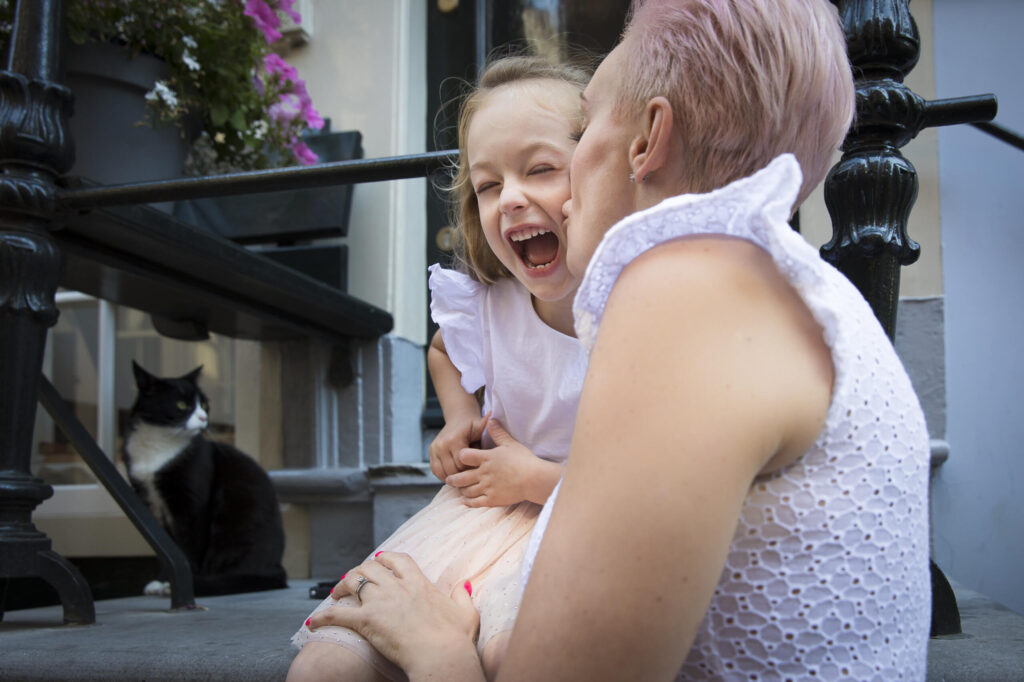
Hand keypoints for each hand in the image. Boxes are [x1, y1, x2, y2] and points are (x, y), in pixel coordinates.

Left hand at [310, 552, 482, 680]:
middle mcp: (397, 587)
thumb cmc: (455, 639)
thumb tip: (462, 585)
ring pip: (353, 582)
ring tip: (335, 594)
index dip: (384, 558)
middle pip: (370, 567)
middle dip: (359, 571)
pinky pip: (338, 614)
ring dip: (341, 586)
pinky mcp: (367, 620)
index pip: (396, 559)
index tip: (378, 561)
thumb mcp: (466, 613)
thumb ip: (462, 597)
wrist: (441, 654)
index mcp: (418, 583)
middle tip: (352, 580)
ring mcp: (381, 602)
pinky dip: (323, 617)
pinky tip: (313, 622)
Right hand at [429, 412, 490, 480]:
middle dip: (463, 476)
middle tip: (473, 476)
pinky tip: (454, 475)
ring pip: (443, 473)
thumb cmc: (472, 425)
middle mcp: (441, 445)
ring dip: (453, 478)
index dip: (471, 470)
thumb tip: (492, 414)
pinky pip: (436, 471)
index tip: (479, 469)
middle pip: (452, 471)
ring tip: (464, 477)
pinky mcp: (431, 453)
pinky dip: (444, 475)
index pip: (462, 465)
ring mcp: (434, 449)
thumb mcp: (480, 425)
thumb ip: (486, 425)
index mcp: (454, 440)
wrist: (458, 418)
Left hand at [447, 419, 562, 506]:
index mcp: (487, 458)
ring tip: (460, 489)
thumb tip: (490, 419)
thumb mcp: (510, 443)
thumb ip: (498, 432)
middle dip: (453, 478)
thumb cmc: (524, 460)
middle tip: (450, 479)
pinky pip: (475, 502)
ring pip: (466, 490)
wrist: (535, 479)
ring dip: (461, 490)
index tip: (461, 459)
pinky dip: (468, 502)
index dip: (461, 457)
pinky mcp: (492, 500)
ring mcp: (487, 487)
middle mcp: (484, 473)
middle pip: (460, 477)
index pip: (464, 456)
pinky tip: (466, 500)